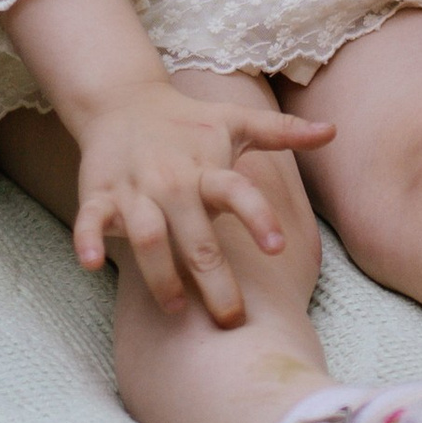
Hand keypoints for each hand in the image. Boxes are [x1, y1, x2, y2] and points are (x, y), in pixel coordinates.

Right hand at [67, 78, 333, 326]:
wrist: (123, 102)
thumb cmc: (188, 123)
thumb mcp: (235, 122)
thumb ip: (283, 132)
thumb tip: (333, 130)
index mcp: (207, 167)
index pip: (236, 191)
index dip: (257, 216)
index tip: (277, 247)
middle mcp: (173, 181)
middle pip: (196, 235)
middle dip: (213, 279)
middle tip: (233, 320)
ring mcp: (134, 189)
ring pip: (147, 235)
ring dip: (160, 274)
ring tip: (176, 310)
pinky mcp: (99, 194)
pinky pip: (90, 220)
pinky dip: (88, 239)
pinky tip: (93, 264)